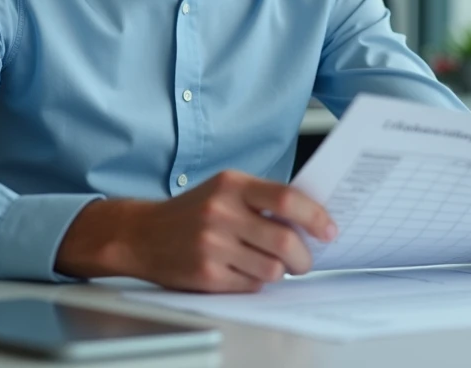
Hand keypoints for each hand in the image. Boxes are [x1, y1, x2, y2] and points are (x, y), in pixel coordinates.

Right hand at [55, 170, 336, 292]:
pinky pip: (251, 285)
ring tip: (268, 263)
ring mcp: (213, 245)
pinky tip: (243, 269)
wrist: (141, 234)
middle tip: (305, 260)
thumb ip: (262, 199)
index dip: (315, 216)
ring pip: (272, 268)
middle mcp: (221, 212)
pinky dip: (256, 281)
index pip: (286, 199)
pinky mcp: (207, 274)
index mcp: (232, 185)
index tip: (329, 230)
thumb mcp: (224, 189)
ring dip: (279, 271)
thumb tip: (311, 218)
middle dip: (304, 257)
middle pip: (285, 240)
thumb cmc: (191, 211)